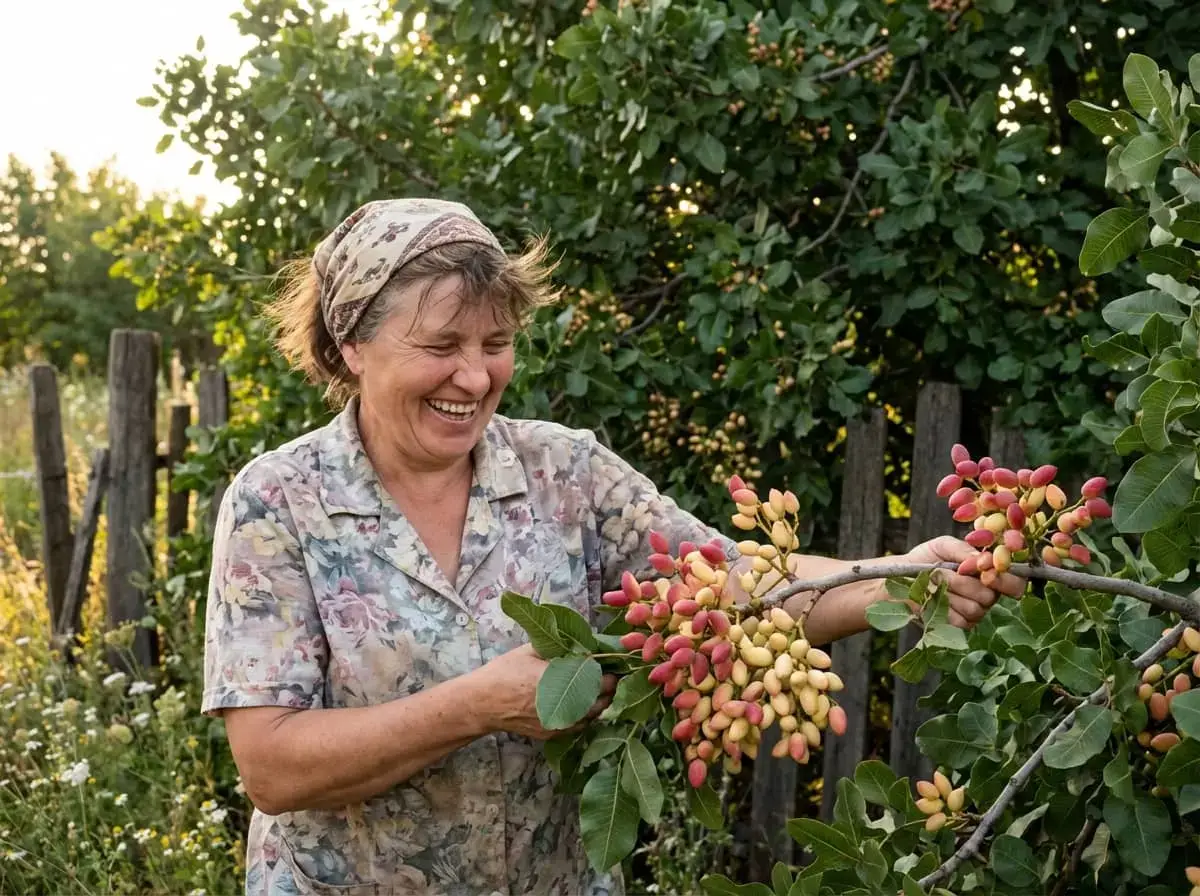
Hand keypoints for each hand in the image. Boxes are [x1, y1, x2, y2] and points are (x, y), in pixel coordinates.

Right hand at [477, 644, 616, 740]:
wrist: (483, 703)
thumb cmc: (505, 672)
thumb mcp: (531, 650)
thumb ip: (559, 647)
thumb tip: (584, 644)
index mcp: (560, 680)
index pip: (601, 681)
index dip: (609, 673)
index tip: (610, 666)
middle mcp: (563, 705)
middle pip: (602, 701)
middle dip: (607, 689)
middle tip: (607, 677)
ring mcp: (559, 723)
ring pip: (593, 717)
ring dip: (598, 703)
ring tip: (596, 690)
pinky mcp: (553, 734)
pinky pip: (579, 726)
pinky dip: (585, 716)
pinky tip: (580, 703)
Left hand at [905, 535, 1026, 628]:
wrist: (901, 577)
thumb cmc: (926, 559)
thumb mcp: (943, 546)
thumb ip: (963, 550)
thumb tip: (983, 560)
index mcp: (989, 575)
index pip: (1015, 582)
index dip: (1004, 580)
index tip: (984, 573)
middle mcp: (986, 595)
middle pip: (990, 596)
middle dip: (965, 583)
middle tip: (946, 572)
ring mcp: (974, 613)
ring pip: (974, 609)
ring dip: (950, 593)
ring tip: (934, 583)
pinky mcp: (959, 627)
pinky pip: (960, 622)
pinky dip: (943, 608)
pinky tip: (932, 599)